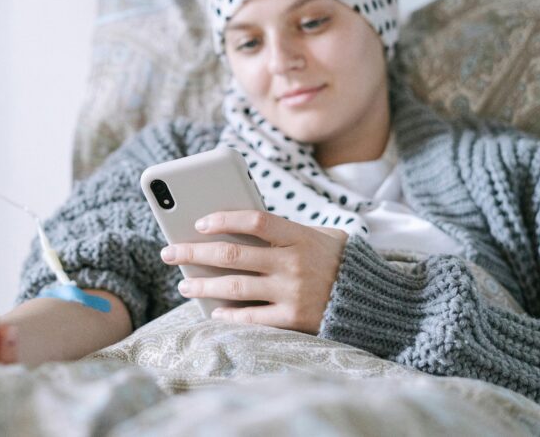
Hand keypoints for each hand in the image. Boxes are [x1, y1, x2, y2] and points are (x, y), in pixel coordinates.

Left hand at [160, 210, 347, 333]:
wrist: (370, 298)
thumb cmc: (334, 260)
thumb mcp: (317, 235)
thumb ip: (281, 231)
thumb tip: (232, 228)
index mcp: (299, 236)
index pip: (254, 221)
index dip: (224, 219)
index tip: (199, 221)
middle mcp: (293, 263)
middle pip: (233, 255)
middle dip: (194, 253)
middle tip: (169, 252)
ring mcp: (292, 293)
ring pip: (235, 287)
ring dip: (203, 286)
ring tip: (184, 285)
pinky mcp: (294, 320)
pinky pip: (252, 317)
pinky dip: (229, 314)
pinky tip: (213, 311)